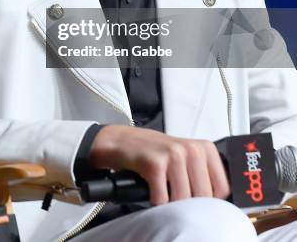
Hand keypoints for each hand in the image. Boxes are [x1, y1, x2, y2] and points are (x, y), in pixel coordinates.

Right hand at [89, 126, 229, 205]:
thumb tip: (218, 203)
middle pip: (203, 196)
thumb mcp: (186, 158)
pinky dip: (156, 202)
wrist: (123, 141)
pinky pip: (162, 199)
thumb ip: (203, 175)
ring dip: (171, 204)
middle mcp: (192, 149)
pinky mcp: (155, 163)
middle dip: (188, 204)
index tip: (198, 203)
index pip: (222, 188)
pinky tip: (152, 191)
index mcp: (205, 148)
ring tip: (164, 194)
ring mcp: (173, 154)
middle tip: (175, 198)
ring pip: (184, 199)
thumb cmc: (156, 153)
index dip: (209, 201)